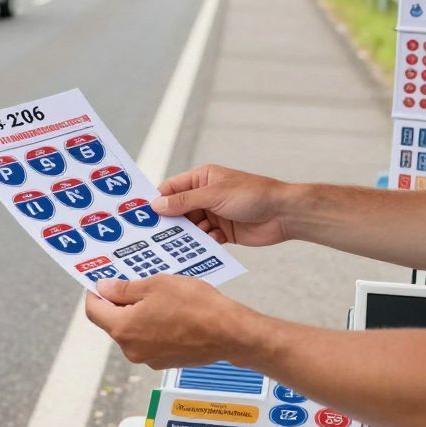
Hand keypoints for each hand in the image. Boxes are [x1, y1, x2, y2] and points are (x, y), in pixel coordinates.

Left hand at [84, 276, 251, 369]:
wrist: (228, 332)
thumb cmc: (195, 306)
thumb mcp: (155, 285)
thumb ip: (124, 289)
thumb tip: (103, 288)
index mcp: (123, 329)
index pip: (94, 311)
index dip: (95, 293)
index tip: (101, 282)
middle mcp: (131, 349)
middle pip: (113, 322)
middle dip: (119, 302)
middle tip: (134, 283)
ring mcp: (148, 358)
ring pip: (133, 331)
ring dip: (138, 313)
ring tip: (158, 295)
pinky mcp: (164, 361)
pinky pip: (149, 340)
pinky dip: (153, 326)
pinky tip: (170, 311)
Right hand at [152, 164, 291, 247]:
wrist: (284, 214)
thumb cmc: (252, 194)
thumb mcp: (213, 195)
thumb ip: (184, 201)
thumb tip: (157, 204)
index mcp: (202, 179)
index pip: (172, 189)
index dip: (157, 200)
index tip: (141, 215)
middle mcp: (205, 196)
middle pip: (179, 210)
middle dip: (170, 222)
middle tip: (154, 235)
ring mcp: (214, 214)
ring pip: (191, 227)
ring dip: (187, 235)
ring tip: (178, 244)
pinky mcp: (224, 232)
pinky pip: (205, 239)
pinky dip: (203, 243)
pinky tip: (201, 248)